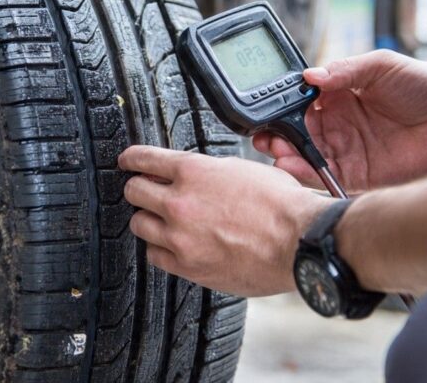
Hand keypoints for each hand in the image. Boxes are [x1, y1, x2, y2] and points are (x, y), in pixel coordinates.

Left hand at [119, 145, 332, 296]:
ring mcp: (180, 237)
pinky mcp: (187, 266)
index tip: (127, 162)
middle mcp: (180, 202)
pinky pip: (154, 256)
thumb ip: (209, 172)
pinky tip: (172, 245)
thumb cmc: (281, 206)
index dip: (131, 159)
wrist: (299, 241)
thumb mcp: (242, 169)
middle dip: (138, 189)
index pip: (143, 159)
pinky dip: (161, 249)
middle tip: (146, 192)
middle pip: (133, 192)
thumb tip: (194, 175)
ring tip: (162, 221)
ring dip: (149, 219)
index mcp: (193, 171)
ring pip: (139, 224)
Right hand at [253, 50, 426, 190]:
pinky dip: (306, 173)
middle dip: (278, 133)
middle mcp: (341, 123)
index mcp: (342, 95)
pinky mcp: (359, 174)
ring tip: (276, 149)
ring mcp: (349, 149)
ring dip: (287, 153)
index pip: (302, 102)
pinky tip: (293, 166)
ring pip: (306, 154)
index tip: (269, 109)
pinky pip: (326, 176)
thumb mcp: (382, 65)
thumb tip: (310, 75)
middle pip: (298, 130)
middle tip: (267, 134)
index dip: (283, 106)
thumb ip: (344, 70)